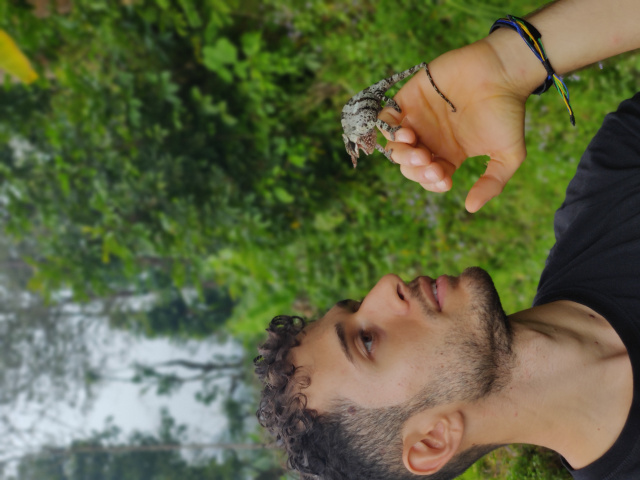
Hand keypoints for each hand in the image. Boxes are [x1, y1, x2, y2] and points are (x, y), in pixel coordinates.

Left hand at [378, 38, 529, 211]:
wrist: (503, 70)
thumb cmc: (508, 111)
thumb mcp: (508, 155)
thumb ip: (492, 183)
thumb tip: (470, 208)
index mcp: (449, 154)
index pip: (429, 177)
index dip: (432, 183)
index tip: (446, 179)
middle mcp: (430, 139)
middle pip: (408, 166)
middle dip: (416, 172)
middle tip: (431, 165)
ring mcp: (417, 119)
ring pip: (394, 146)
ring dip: (402, 156)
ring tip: (419, 153)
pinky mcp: (408, 98)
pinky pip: (386, 120)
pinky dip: (390, 131)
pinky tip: (407, 134)